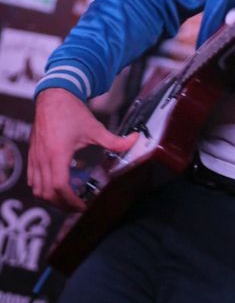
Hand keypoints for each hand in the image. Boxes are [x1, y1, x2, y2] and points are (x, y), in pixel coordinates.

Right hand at [28, 88, 137, 210]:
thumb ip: (114, 140)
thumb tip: (135, 140)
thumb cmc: (72, 111)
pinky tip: (56, 186)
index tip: (83, 205)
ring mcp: (35, 157)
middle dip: (62, 204)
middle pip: (47, 193)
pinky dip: (42, 188)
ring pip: (37, 189)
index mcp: (58, 153)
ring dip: (51, 198)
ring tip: (68, 198)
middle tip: (78, 206)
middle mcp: (43, 158)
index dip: (71, 201)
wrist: (54, 96)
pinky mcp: (32, 155)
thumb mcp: (95, 128)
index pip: (60, 186)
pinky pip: (32, 179)